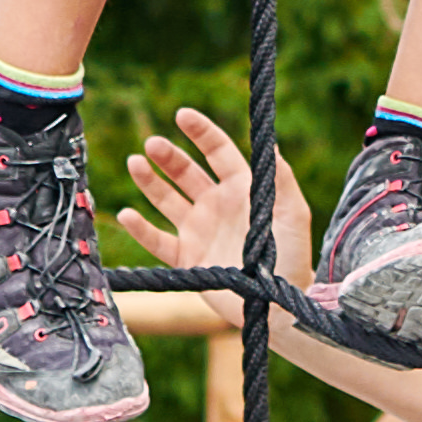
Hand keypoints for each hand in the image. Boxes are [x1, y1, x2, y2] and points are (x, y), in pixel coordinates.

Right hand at [112, 110, 307, 309]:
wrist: (278, 306)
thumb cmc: (291, 257)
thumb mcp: (292, 214)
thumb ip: (279, 180)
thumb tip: (269, 143)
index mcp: (241, 188)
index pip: (217, 152)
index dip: (200, 132)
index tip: (182, 115)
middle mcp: (216, 204)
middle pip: (186, 172)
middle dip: (168, 155)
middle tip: (152, 144)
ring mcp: (199, 230)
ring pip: (167, 200)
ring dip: (149, 181)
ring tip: (135, 163)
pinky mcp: (187, 259)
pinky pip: (158, 240)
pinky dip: (141, 228)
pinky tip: (128, 214)